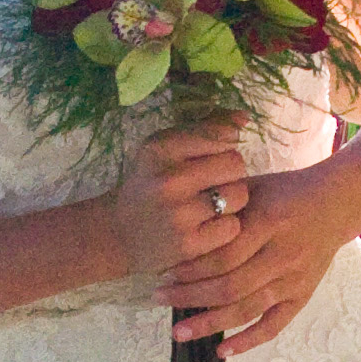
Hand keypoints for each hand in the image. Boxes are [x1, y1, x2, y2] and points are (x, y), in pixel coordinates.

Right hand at [111, 128, 250, 288]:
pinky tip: (206, 227)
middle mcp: (168, 179)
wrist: (116, 234)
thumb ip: (204, 128)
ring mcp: (178, 214)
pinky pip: (232, 227)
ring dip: (231, 200)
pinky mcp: (187, 244)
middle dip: (230, 173)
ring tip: (210, 204)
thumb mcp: (164, 149)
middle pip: (235, 163)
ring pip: (238, 194)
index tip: (210, 158)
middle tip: (211, 183)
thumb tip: (244, 117)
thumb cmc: (148, 185)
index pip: (221, 134)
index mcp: (160, 148)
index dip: (223, 146)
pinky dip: (224, 228)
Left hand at [165, 160, 347, 359]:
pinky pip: (274, 325)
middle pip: (230, 286)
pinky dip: (248, 341)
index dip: (191, 269)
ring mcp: (294, 279)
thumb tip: (180, 225)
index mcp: (268, 222)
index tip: (164, 273)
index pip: (223, 255)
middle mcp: (282, 255)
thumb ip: (222, 204)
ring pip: (247, 309)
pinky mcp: (302, 295)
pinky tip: (222, 351)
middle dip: (190, 297)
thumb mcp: (253, 187)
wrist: (337, 202)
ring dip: (210, 324)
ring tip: (180, 332)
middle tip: (159, 298)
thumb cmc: (287, 191)